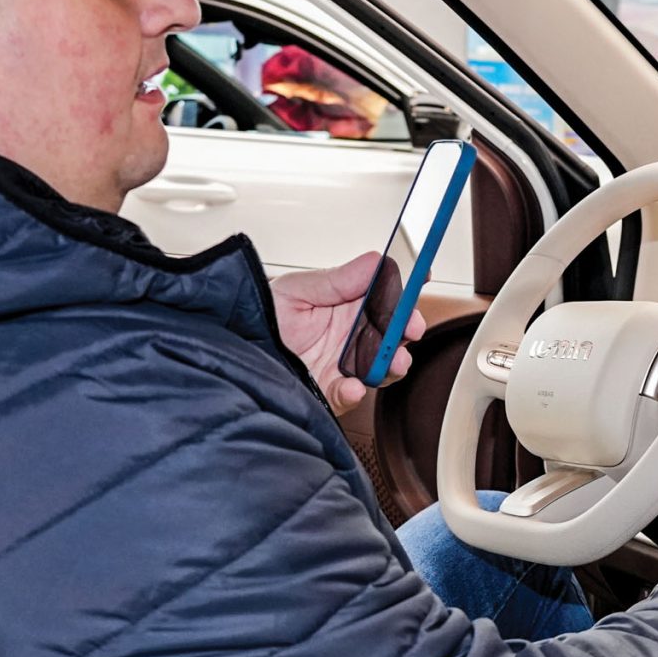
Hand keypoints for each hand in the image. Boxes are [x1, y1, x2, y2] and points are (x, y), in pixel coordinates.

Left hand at [270, 252, 423, 414]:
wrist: (235, 349)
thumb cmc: (262, 316)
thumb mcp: (297, 288)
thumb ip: (338, 279)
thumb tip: (376, 261)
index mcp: (347, 307)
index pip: (387, 298)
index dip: (407, 290)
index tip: (422, 278)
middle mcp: (350, 337)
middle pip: (393, 334)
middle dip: (407, 330)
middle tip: (410, 326)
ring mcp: (342, 365)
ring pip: (381, 368)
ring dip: (392, 365)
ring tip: (393, 360)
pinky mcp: (328, 391)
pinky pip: (348, 395)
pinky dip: (354, 391)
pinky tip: (353, 384)